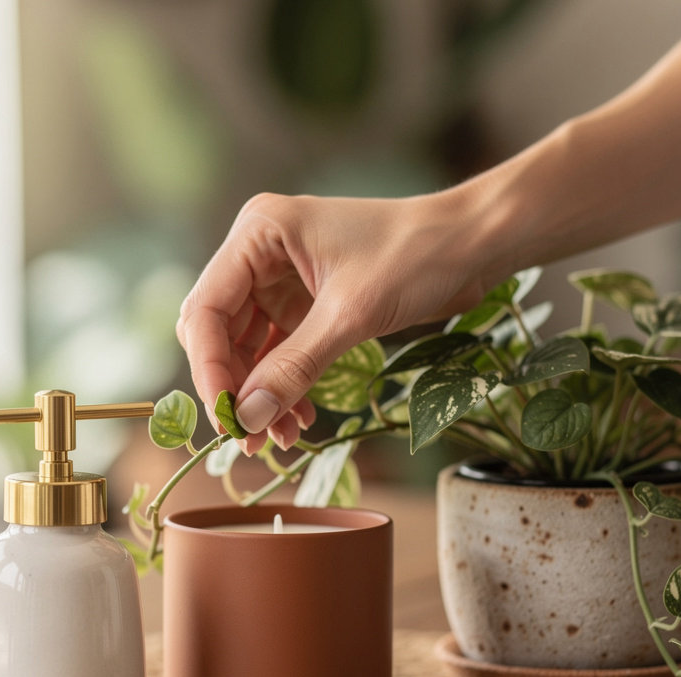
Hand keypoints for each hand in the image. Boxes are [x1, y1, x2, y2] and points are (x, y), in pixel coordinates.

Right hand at [176, 192, 486, 450]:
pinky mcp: (303, 304)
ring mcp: (280, 280)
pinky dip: (284, 387)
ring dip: (259, 395)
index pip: (206, 309)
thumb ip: (294, 367)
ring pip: (246, 350)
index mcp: (259, 233)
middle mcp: (260, 253)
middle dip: (233, 386)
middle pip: (218, 332)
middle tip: (248, 437)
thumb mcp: (351, 316)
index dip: (209, 368)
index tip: (226, 418)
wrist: (474, 244)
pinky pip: (277, 354)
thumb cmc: (417, 256)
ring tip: (278, 439)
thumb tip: (247, 418)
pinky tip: (298, 420)